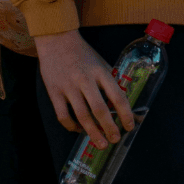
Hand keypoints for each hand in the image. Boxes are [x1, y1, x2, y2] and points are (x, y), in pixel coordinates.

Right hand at [36, 29, 134, 144]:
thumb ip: (111, 82)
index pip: (117, 96)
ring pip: (82, 115)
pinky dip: (71, 126)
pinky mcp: (54, 92)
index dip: (126, 114)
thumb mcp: (101, 63)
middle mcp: (85, 80)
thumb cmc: (83, 54)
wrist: (57, 40)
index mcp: (100, 72)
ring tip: (101, 143)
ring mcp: (68, 87)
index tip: (130, 126)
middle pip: (100, 109)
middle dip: (109, 128)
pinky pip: (63, 115)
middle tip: (115, 140)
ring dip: (93, 132)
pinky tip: (78, 130)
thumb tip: (124, 104)